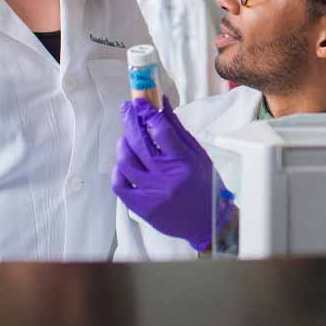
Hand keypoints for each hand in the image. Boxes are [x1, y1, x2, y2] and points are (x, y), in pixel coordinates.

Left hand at [111, 96, 233, 251]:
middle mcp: (167, 178)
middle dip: (130, 121)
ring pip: (126, 162)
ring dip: (123, 144)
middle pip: (140, 143)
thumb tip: (163, 104)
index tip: (141, 103)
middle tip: (127, 110)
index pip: (161, 131)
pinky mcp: (141, 207)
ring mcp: (152, 193)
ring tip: (126, 137)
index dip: (148, 113)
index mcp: (185, 162)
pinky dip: (118, 169)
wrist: (207, 222)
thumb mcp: (198, 155)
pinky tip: (124, 162)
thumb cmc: (205, 186)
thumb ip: (178, 130)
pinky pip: (119, 184)